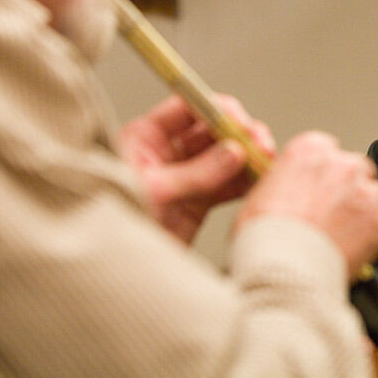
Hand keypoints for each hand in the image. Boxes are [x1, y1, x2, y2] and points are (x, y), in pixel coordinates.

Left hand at [119, 94, 274, 243]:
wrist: (111, 270)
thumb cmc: (110, 222)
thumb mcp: (153, 191)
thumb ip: (196, 172)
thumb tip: (234, 152)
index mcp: (146, 137)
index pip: (187, 108)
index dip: (216, 109)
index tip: (239, 120)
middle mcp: (168, 153)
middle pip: (213, 130)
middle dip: (240, 133)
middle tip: (259, 142)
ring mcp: (186, 177)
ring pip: (226, 157)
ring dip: (249, 156)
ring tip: (266, 160)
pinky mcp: (198, 203)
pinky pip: (229, 186)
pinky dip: (247, 182)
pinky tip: (260, 180)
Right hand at [237, 131, 377, 275]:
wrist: (273, 265)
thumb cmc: (262, 234)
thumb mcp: (260, 191)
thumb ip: (290, 180)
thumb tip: (300, 192)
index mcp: (312, 148)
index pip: (327, 154)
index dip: (318, 181)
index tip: (308, 196)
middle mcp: (344, 164)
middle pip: (355, 174)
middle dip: (343, 197)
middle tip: (318, 222)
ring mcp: (365, 194)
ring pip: (375, 197)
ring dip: (362, 216)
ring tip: (333, 238)